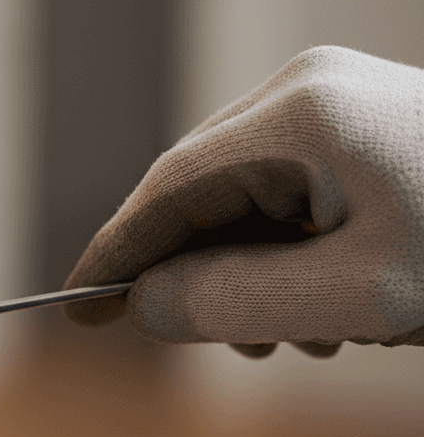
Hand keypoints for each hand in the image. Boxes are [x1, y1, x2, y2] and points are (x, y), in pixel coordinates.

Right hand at [65, 46, 423, 356]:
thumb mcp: (359, 294)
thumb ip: (235, 300)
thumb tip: (143, 304)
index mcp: (300, 117)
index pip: (169, 190)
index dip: (117, 254)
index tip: (77, 310)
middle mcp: (307, 92)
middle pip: (201, 196)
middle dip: (201, 277)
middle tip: (234, 344)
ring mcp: (333, 103)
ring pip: (241, 203)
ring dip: (251, 276)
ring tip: (309, 333)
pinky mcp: (356, 127)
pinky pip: (284, 197)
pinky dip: (287, 256)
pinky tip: (332, 301)